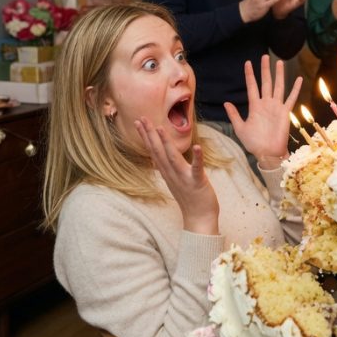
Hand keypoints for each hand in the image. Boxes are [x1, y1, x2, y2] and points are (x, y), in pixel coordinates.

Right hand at [134, 117, 218, 234]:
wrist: (199, 218)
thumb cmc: (189, 198)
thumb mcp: (174, 180)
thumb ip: (166, 168)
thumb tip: (158, 158)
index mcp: (167, 172)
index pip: (153, 151)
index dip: (145, 136)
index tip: (138, 122)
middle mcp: (171, 174)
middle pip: (158, 151)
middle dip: (150, 134)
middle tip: (141, 118)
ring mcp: (183, 178)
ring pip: (172, 158)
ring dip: (165, 143)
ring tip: (160, 127)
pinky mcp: (197, 182)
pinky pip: (197, 168)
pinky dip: (197, 157)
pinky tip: (197, 146)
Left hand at [224, 55, 301, 164]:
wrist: (267, 153)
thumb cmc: (254, 143)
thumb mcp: (240, 128)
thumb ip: (234, 115)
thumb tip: (226, 102)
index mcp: (255, 106)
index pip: (252, 86)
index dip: (250, 75)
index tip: (248, 63)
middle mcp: (266, 104)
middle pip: (265, 82)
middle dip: (265, 69)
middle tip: (265, 56)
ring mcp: (276, 107)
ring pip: (278, 86)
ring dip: (279, 75)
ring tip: (280, 62)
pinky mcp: (285, 112)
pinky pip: (291, 98)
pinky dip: (295, 89)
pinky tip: (299, 79)